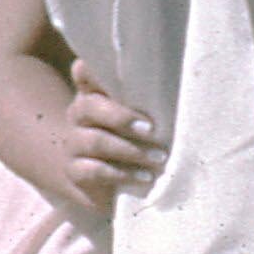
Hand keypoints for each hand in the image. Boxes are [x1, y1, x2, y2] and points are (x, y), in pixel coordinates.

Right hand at [60, 61, 163, 208]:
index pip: (85, 73)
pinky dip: (123, 174)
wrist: (106, 184)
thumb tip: (179, 92)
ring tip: (159, 157)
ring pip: (95, 141)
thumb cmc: (136, 140)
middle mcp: (79, 114)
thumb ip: (148, 102)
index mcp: (94, 93)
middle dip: (121, 117)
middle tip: (152, 128)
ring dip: (130, 150)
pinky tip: (146, 177)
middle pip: (89, 106)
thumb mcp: (141, 117)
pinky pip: (94, 172)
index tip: (117, 69)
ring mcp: (73, 143)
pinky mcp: (75, 172)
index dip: (94, 69)